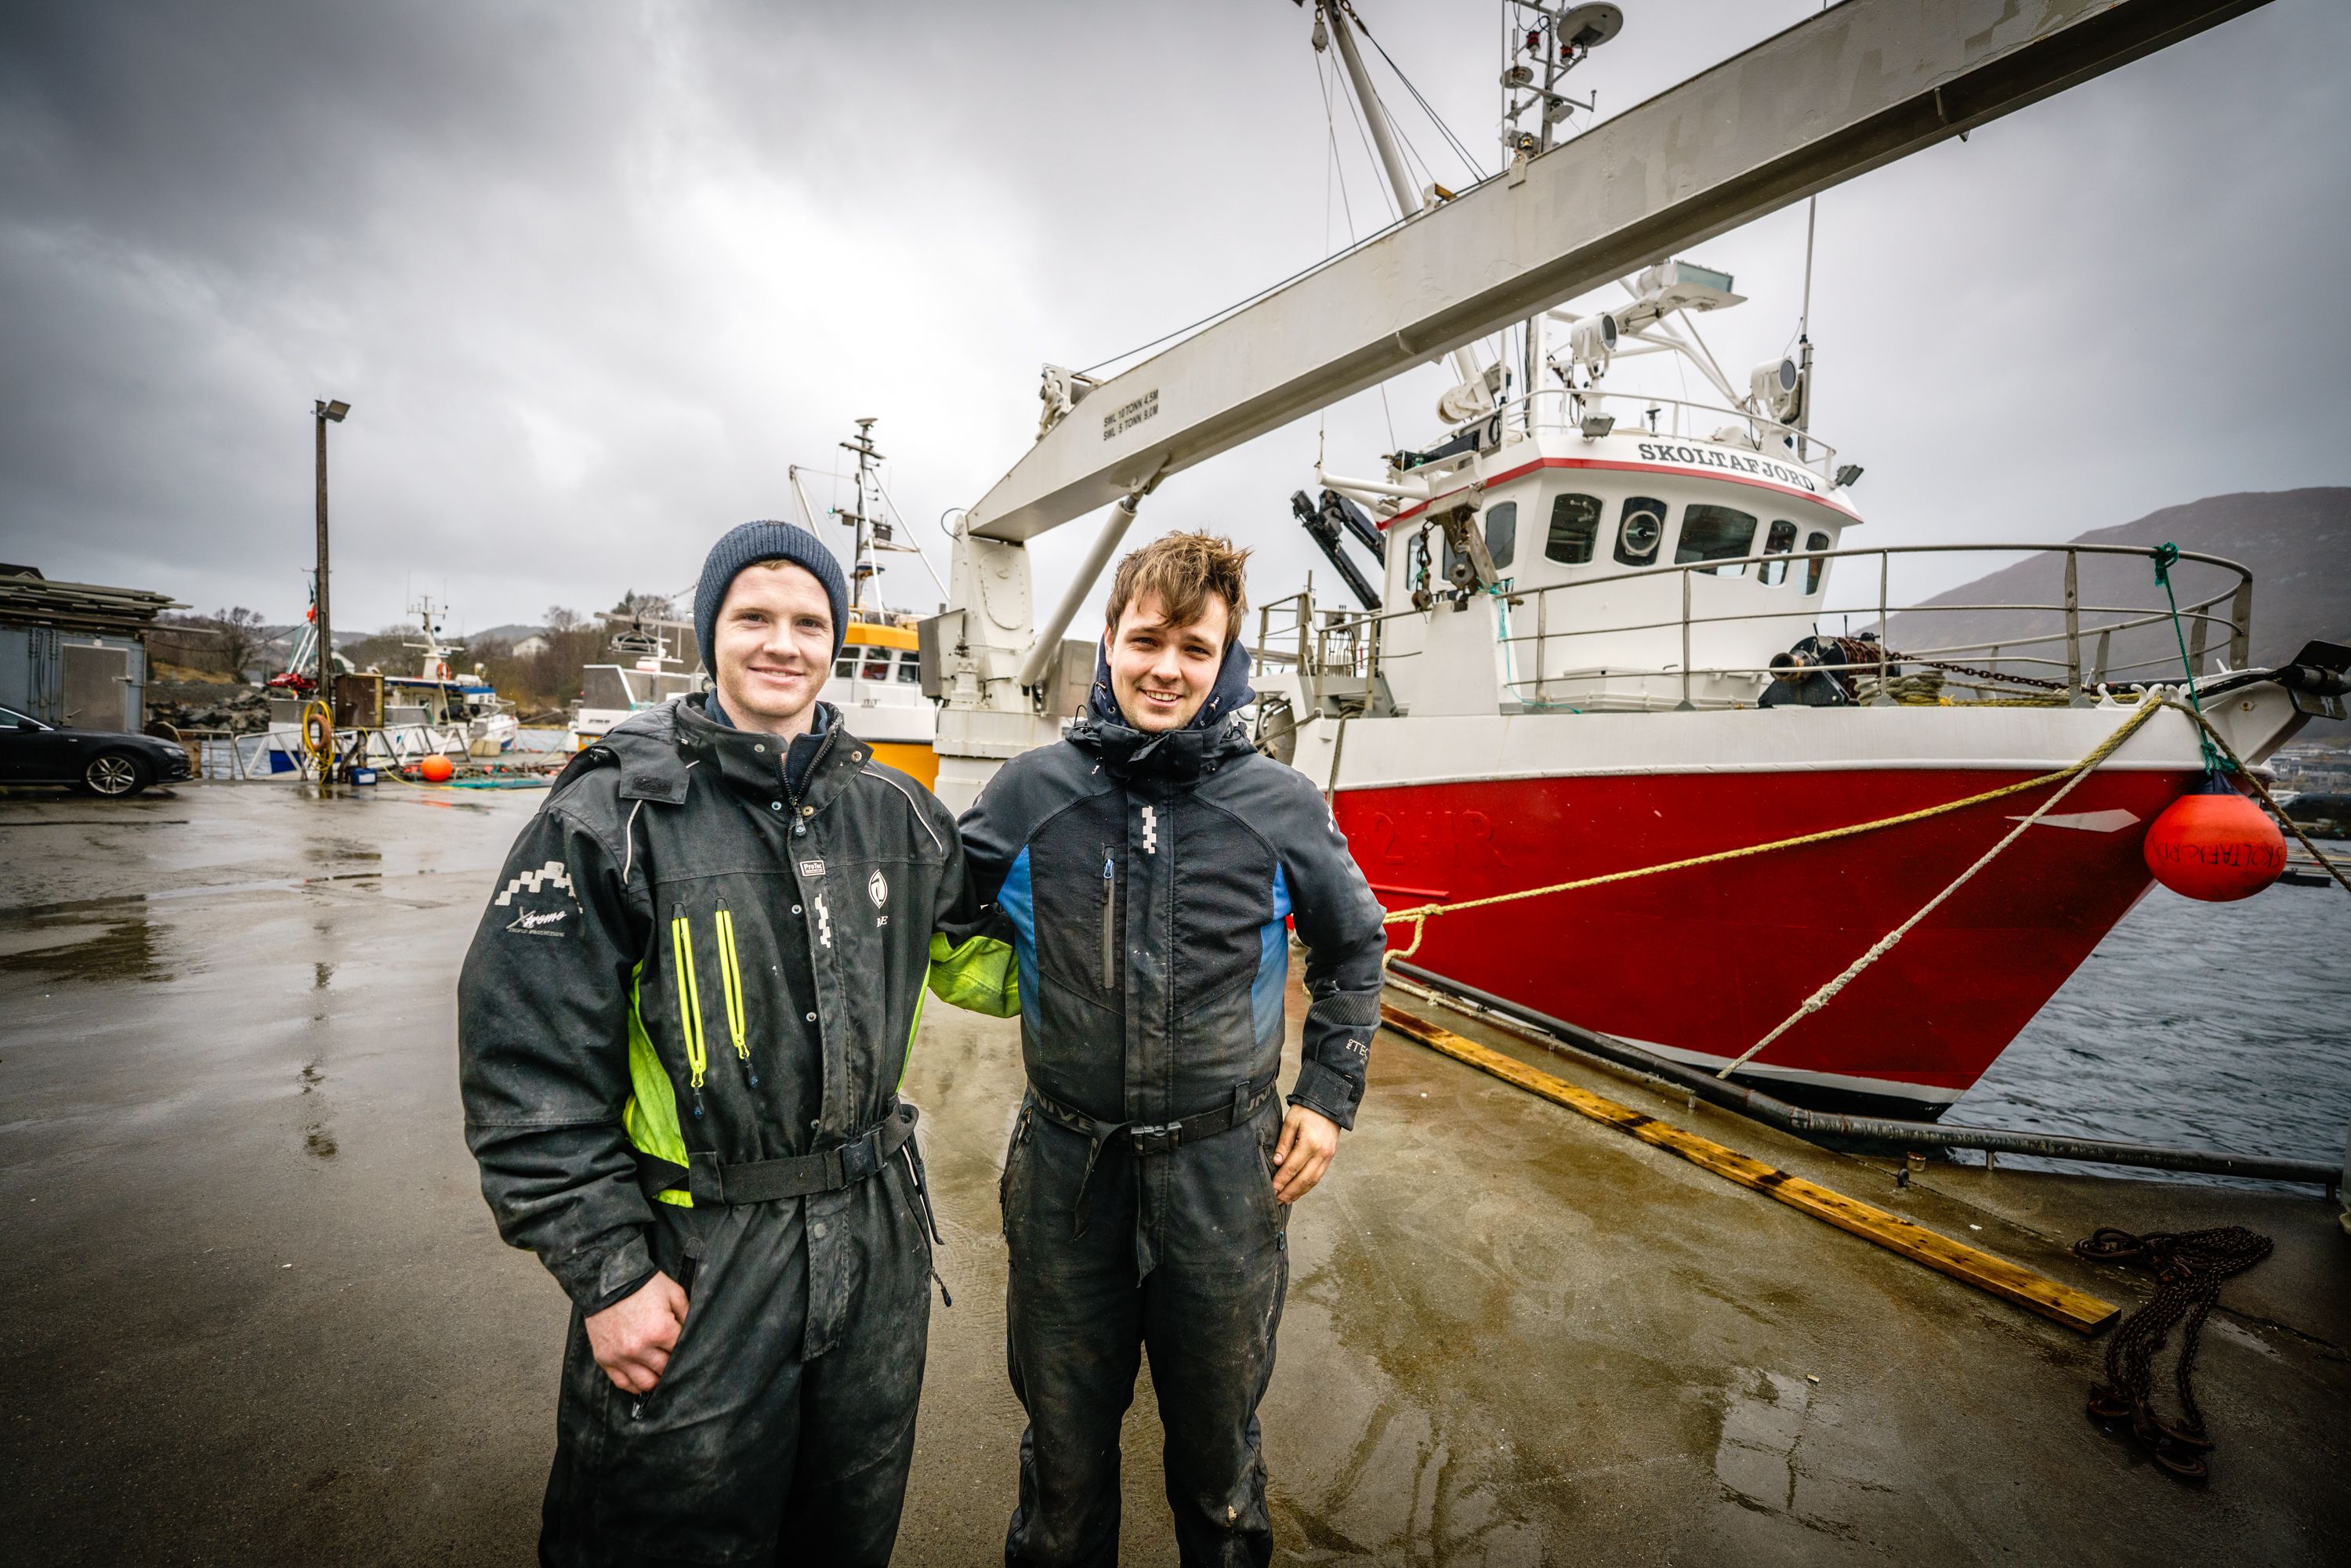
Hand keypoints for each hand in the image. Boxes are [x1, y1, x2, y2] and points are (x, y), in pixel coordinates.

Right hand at [584, 1271, 688, 1393]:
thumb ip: (687, 1315)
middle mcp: (640, 1347)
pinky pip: (622, 1382)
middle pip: (665, 1370)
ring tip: (659, 1372)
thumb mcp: (674, 1293)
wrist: (607, 1279)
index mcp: (661, 1331)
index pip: (680, 1353)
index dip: (684, 1350)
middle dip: (671, 1365)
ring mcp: (621, 1355)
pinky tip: (642, 1379)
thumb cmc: (642, 1284)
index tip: (685, 1348)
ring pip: (645, 1383)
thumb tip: (692, 1333)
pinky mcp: (605, 1358)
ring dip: (655, 1380)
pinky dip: (634, 1385)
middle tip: (672, 1358)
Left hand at [1270, 1104, 1339, 1204]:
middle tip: (1277, 1200)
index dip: (1281, 1181)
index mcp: (1309, 1143)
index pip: (1292, 1168)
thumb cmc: (1307, 1111)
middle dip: (1289, 1192)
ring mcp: (1327, 1157)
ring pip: (1313, 1181)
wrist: (1328, 1105)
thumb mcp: (1290, 1122)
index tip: (1272, 1190)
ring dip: (1299, 1192)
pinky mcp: (1330, 1158)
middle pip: (1303, 1179)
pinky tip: (1299, 1191)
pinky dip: (1308, 1186)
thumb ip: (1283, 1143)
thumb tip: (1277, 1163)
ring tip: (1286, 1200)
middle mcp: (1321, 1153)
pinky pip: (1318, 1176)